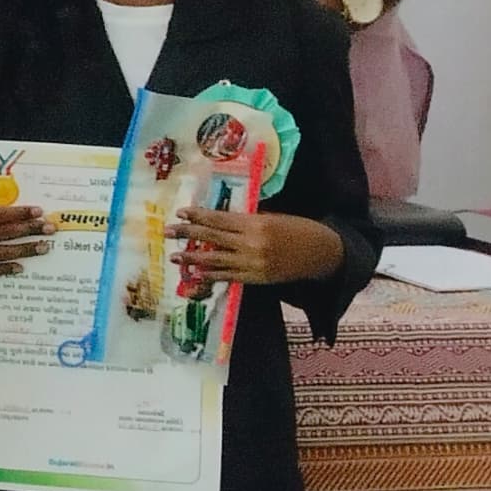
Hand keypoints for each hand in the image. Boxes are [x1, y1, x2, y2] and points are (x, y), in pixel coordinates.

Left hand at [173, 208, 340, 287]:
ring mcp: (252, 263)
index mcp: (256, 224)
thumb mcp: (273, 217)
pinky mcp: (256, 278)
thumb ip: (247, 219)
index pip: (219, 219)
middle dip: (188, 234)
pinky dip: (211, 275)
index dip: (198, 216)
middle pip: (212, 238)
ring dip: (193, 258)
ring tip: (175, 257)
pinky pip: (228, 276)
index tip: (181, 212)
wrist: (322, 253)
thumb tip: (220, 217)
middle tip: (167, 231)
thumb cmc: (298, 229)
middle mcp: (251, 243)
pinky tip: (196, 273)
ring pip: (216, 260)